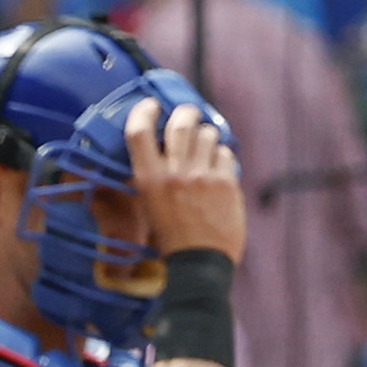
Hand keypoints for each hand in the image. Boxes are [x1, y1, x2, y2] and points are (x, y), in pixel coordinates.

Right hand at [129, 98, 246, 261]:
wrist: (199, 262)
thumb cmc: (170, 236)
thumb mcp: (148, 204)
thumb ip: (152, 176)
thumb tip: (159, 150)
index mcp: (147, 179)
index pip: (139, 132)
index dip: (144, 111)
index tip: (151, 105)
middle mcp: (174, 173)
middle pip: (181, 123)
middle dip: (186, 112)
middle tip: (187, 114)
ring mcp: (203, 176)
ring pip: (208, 135)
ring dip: (207, 137)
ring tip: (205, 148)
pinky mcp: (227, 183)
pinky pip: (226, 154)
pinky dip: (222, 157)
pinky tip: (218, 169)